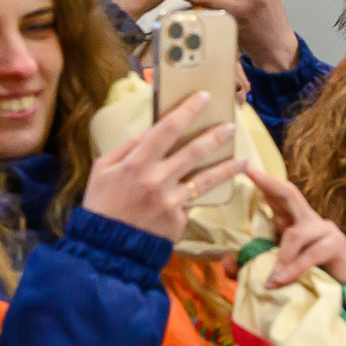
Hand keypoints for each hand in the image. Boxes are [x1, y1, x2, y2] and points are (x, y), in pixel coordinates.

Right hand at [82, 92, 241, 238]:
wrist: (106, 247)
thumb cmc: (102, 203)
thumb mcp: (102, 169)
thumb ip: (127, 148)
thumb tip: (151, 130)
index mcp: (135, 163)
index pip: (167, 129)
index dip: (187, 111)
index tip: (204, 97)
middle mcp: (156, 180)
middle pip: (194, 151)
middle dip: (216, 136)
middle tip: (231, 126)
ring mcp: (171, 201)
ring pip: (206, 179)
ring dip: (228, 167)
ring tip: (243, 159)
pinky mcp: (179, 220)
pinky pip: (193, 202)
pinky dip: (200, 195)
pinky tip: (211, 190)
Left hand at [242, 165, 345, 284]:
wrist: (340, 291)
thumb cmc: (305, 277)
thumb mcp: (273, 272)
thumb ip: (249, 268)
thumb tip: (228, 262)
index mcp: (293, 221)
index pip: (278, 196)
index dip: (263, 182)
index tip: (245, 168)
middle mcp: (309, 219)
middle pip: (291, 194)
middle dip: (270, 184)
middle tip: (251, 173)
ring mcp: (325, 230)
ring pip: (297, 234)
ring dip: (282, 257)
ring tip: (270, 280)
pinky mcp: (337, 245)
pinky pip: (311, 254)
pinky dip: (294, 268)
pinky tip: (282, 280)